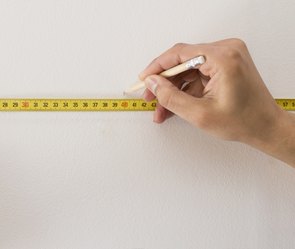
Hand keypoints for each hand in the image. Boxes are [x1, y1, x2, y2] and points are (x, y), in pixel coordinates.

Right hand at [140, 38, 294, 166]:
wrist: (266, 127)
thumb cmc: (243, 122)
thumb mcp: (199, 114)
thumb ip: (171, 97)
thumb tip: (152, 83)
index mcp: (223, 58)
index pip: (180, 53)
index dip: (157, 67)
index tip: (144, 79)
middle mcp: (227, 51)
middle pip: (183, 61)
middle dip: (164, 82)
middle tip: (150, 97)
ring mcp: (227, 56)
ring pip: (188, 69)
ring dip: (174, 88)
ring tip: (162, 108)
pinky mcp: (226, 64)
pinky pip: (197, 73)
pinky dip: (186, 89)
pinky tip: (175, 104)